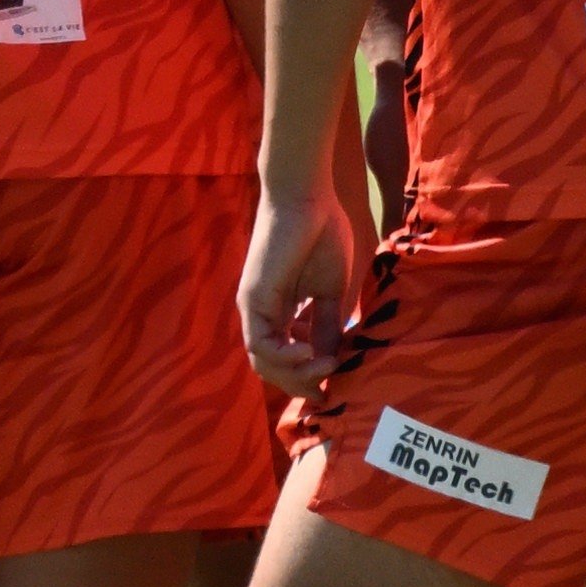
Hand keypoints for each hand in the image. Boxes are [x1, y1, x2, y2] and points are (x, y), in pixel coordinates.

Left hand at [237, 184, 361, 400]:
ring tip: (325, 368)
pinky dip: (284, 357)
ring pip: (264, 362)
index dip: (308, 377)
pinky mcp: (252, 300)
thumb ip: (327, 325)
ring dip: (294, 374)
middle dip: (301, 383)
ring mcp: (254, 309)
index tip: (333, 387)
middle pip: (273, 367)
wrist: (307, 198)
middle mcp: (263, 315)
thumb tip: (332, 360)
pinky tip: (308, 354)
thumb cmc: (322, 233)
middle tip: (328, 388)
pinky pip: (261, 344)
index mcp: (281, 312)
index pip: (287, 358)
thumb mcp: (330, 291)